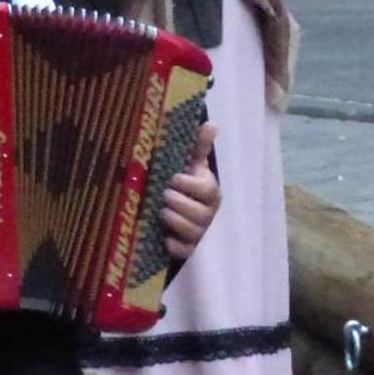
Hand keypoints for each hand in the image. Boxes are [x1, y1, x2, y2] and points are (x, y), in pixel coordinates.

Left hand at [160, 122, 219, 259]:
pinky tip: (164, 237)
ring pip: (192, 232)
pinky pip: (184, 251)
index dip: (190, 185)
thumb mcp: (191, 165)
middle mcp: (207, 214)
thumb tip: (211, 123)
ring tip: (161, 212)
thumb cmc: (185, 186)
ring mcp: (199, 233)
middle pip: (199, 213)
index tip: (173, 178)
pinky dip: (174, 245)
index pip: (207, 191)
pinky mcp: (187, 249)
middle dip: (179, 203)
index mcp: (210, 193)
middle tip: (164, 195)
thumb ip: (199, 146)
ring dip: (175, 221)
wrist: (178, 212)